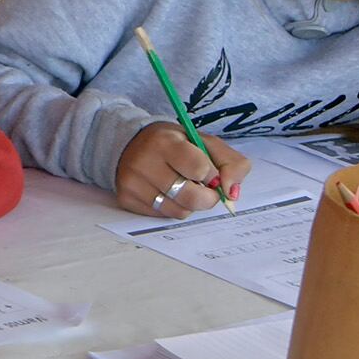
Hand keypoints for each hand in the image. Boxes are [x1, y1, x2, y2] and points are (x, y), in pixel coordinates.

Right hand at [116, 124, 251, 218]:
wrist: (130, 144)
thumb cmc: (174, 144)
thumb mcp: (204, 142)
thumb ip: (231, 163)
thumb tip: (231, 193)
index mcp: (165, 142)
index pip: (200, 169)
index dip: (211, 175)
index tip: (209, 172)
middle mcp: (144, 163)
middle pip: (190, 197)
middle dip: (207, 197)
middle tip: (206, 190)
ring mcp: (133, 183)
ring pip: (179, 211)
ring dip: (190, 204)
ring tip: (184, 187)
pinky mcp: (127, 199)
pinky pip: (163, 216)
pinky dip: (173, 207)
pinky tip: (167, 192)